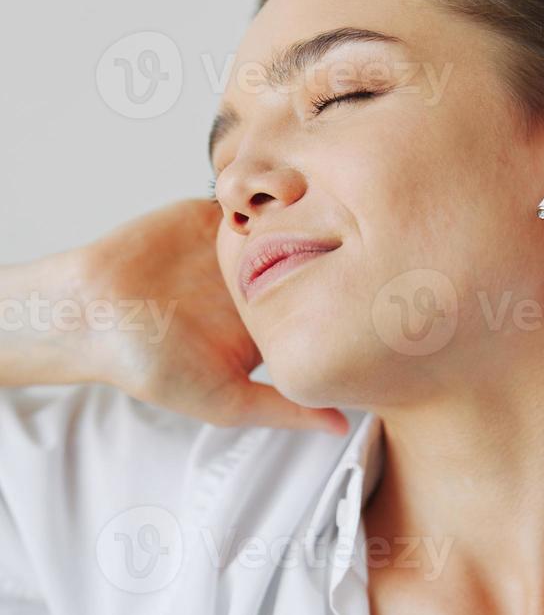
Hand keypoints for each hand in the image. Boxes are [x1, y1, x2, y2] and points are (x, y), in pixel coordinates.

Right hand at [79, 198, 349, 434]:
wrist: (93, 310)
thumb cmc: (153, 367)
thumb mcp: (226, 401)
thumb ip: (283, 410)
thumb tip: (344, 425)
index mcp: (267, 325)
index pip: (324, 309)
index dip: (351, 299)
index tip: (379, 290)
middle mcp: (259, 285)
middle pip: (317, 261)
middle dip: (343, 249)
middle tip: (371, 239)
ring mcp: (239, 247)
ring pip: (292, 224)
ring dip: (311, 213)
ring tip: (333, 209)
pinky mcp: (215, 215)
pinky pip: (254, 197)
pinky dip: (271, 189)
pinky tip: (287, 193)